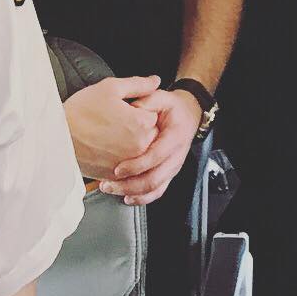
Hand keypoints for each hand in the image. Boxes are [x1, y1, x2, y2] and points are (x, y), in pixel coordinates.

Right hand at [63, 75, 160, 180]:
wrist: (55, 136)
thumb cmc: (81, 110)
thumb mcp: (110, 88)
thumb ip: (138, 85)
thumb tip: (156, 81)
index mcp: (141, 123)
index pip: (155, 114)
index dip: (141, 109)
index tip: (128, 109)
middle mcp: (139, 146)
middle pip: (151, 134)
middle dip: (140, 127)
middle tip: (119, 122)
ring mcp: (128, 163)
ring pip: (141, 152)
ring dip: (132, 144)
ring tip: (112, 134)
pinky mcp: (115, 175)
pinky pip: (128, 168)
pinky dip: (122, 159)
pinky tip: (108, 148)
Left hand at [99, 87, 202, 205]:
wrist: (188, 115)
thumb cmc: (173, 108)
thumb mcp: (162, 97)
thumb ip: (147, 101)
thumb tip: (131, 109)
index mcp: (175, 136)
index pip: (156, 156)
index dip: (137, 165)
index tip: (118, 169)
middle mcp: (176, 155)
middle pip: (154, 178)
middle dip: (129, 185)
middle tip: (108, 183)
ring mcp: (173, 167)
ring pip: (154, 188)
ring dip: (132, 193)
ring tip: (111, 189)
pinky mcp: (168, 174)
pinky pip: (157, 192)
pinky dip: (141, 198)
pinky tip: (126, 197)